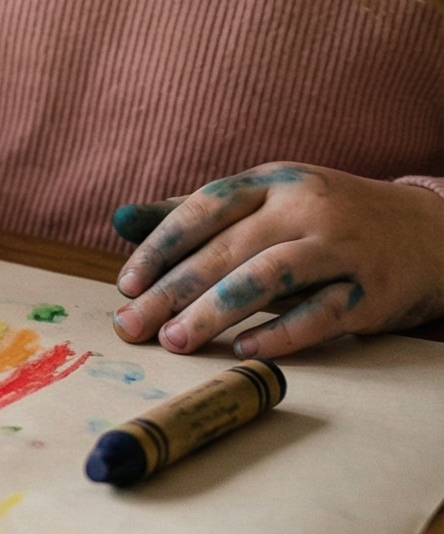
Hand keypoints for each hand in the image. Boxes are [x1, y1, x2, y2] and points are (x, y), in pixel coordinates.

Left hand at [110, 163, 443, 359]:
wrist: (435, 234)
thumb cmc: (329, 221)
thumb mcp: (269, 201)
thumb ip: (196, 213)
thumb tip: (120, 219)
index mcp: (274, 182)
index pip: (205, 205)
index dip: (161, 244)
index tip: (126, 283)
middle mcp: (308, 208)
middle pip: (228, 249)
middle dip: (173, 291)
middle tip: (133, 326)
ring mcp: (343, 247)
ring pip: (269, 277)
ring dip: (216, 312)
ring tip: (175, 342)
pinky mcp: (373, 290)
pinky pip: (321, 313)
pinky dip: (280, 334)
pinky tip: (245, 351)